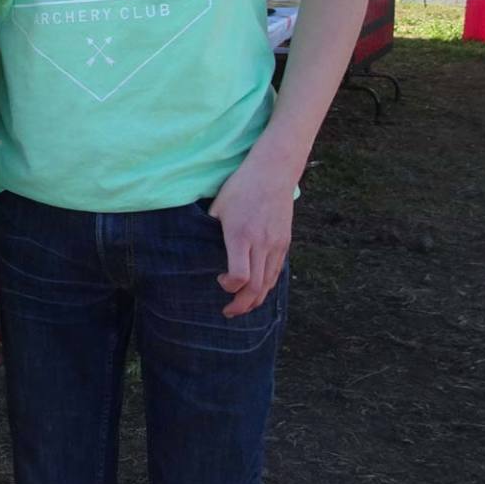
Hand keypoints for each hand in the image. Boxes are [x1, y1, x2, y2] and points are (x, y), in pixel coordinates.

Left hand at [207, 152, 295, 317]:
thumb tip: (199, 246)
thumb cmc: (241, 186)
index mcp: (241, 235)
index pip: (240, 276)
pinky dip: (267, 285)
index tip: (219, 281)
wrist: (274, 172)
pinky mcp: (285, 242)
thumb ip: (210, 229)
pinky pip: (277, 272)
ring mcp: (276, 244)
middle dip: (241, 305)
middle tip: (228, 311)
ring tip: (242, 305)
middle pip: (256, 288)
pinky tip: (256, 288)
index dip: (229, 287)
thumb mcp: (218, 205)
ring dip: (255, 299)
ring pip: (269, 283)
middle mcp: (262, 243)